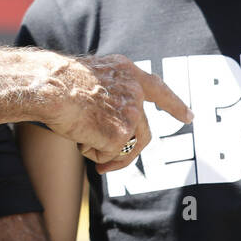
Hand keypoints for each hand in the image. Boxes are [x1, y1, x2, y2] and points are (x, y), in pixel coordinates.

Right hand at [46, 55, 191, 174]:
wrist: (51, 87)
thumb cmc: (58, 82)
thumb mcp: (91, 78)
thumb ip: (109, 94)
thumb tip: (112, 128)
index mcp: (127, 72)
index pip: (158, 89)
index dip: (174, 104)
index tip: (189, 116)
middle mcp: (135, 91)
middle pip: (143, 131)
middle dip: (128, 154)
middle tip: (107, 167)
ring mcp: (132, 113)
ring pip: (128, 147)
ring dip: (106, 154)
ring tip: (82, 142)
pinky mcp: (122, 134)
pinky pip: (110, 155)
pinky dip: (93, 153)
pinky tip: (80, 137)